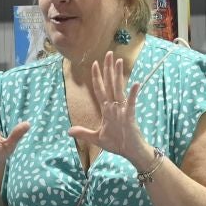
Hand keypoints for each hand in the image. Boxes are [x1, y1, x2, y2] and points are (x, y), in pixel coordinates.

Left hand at [66, 52, 148, 167]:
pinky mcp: (131, 116)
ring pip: (119, 89)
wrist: (132, 152)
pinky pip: (132, 103)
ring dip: (118, 75)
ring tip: (119, 61)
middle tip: (108, 53)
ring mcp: (123, 110)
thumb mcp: (97, 138)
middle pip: (110, 84)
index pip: (100, 90)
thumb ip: (84, 133)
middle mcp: (114, 106)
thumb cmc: (118, 144)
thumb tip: (68, 131)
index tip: (94, 64)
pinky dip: (134, 94)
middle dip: (108, 69)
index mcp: (107, 110)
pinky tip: (136, 84)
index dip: (96, 77)